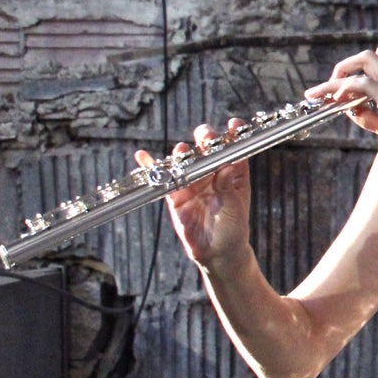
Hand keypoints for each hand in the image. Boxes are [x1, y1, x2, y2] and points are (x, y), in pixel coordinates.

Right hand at [136, 121, 250, 268]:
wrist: (217, 252)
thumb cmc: (233, 228)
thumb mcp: (234, 208)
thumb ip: (227, 188)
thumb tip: (227, 167)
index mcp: (232, 174)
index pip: (233, 150)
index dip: (233, 136)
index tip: (233, 125)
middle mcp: (212, 174)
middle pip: (207, 150)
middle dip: (206, 139)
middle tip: (205, 135)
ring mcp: (193, 183)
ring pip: (185, 162)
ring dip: (182, 153)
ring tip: (182, 150)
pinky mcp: (176, 195)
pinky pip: (164, 179)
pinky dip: (152, 168)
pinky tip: (143, 156)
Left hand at [304, 46, 377, 182]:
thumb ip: (372, 117)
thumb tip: (352, 110)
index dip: (367, 65)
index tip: (350, 82)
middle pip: (371, 55)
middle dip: (345, 65)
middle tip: (332, 86)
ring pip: (364, 61)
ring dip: (336, 76)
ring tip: (319, 93)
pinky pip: (363, 83)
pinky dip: (345, 87)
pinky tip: (336, 100)